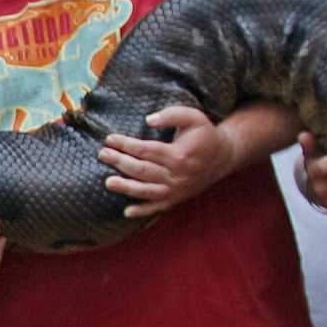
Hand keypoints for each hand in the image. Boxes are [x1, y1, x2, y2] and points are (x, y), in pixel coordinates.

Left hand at [99, 106, 239, 217]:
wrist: (224, 156)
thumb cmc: (204, 134)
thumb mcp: (193, 117)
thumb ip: (171, 115)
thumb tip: (148, 120)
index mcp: (178, 155)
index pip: (145, 150)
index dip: (126, 144)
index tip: (110, 139)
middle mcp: (176, 175)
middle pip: (142, 170)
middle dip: (120, 162)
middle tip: (102, 154)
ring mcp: (176, 189)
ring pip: (147, 190)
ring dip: (126, 187)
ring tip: (108, 182)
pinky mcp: (177, 198)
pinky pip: (158, 207)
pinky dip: (143, 211)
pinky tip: (127, 212)